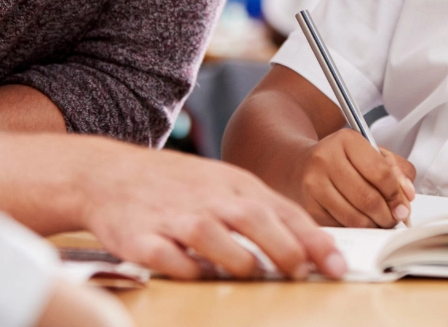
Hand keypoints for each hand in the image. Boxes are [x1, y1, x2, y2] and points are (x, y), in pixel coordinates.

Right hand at [80, 144, 347, 280]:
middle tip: (303, 271)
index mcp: (234, 185)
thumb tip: (310, 247)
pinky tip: (196, 274)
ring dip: (237, 259)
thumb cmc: (176, 185)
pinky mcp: (142, 238)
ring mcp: (175, 218)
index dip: (312, 239)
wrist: (110, 174)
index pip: (283, 210)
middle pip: (253, 219)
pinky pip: (168, 258)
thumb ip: (263, 212)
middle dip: (283, 247)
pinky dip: (185, 269)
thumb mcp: (224, 185)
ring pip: (213, 238)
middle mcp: (209, 198)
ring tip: (251, 273)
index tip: (338, 264)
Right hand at [297, 129, 416, 227]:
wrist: (302, 165)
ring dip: (374, 225)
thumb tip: (407, 195)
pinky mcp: (308, 206)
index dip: (397, 194)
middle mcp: (326, 158)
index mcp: (346, 140)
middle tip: (394, 217)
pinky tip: (359, 220)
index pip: (381, 173)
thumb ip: (396, 170)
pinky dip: (356, 229)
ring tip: (379, 221)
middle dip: (388, 215)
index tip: (403, 204)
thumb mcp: (370, 153)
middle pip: (368, 198)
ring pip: (355, 217)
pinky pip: (341, 226)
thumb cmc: (342, 159)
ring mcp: (313, 183)